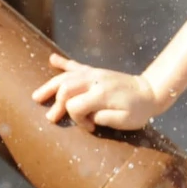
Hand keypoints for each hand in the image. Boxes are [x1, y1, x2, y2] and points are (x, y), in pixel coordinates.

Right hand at [31, 54, 164, 130]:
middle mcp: (95, 81)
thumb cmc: (139, 110)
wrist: (150, 91)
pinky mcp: (96, 71)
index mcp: (102, 94)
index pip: (76, 105)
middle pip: (66, 88)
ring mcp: (94, 74)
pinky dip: (62, 63)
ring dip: (50, 86)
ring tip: (36, 96)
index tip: (88, 128)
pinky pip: (76, 65)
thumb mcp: (126, 121)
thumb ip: (106, 119)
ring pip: (66, 76)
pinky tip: (51, 59)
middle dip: (56, 103)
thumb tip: (90, 118)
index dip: (77, 119)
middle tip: (51, 118)